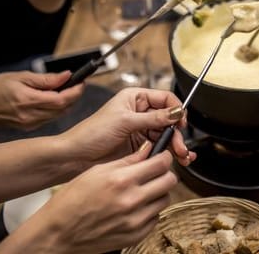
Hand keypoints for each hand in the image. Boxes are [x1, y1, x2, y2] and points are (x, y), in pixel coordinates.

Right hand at [0, 71, 83, 130]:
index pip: (61, 100)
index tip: (82, 81)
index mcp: (28, 101)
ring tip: (67, 89)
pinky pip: (51, 118)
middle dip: (75, 95)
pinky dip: (58, 108)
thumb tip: (67, 76)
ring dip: (68, 102)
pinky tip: (55, 98)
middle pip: (64, 108)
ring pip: (60, 114)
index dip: (75, 91)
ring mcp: (32, 124)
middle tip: (77, 83)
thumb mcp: (20, 77)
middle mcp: (31, 116)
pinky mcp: (31, 127)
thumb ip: (46, 79)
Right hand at [0, 148, 176, 252]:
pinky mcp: (136, 235)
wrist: (59, 232)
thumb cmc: (72, 200)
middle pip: (170, 181)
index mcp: (121, 180)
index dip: (164, 157)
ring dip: (158, 192)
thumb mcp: (97, 171)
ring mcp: (136, 220)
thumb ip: (127, 160)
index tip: (162, 156)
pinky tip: (136, 206)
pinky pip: (156, 218)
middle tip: (156, 172)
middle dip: (165, 173)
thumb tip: (147, 149)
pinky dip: (150, 210)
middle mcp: (132, 201)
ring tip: (143, 189)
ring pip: (165, 199)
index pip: (161, 163)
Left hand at [61, 87, 194, 167]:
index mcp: (135, 98)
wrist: (76, 156)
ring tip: (182, 156)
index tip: (181, 123)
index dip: (176, 110)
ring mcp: (141, 129)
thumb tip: (175, 113)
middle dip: (177, 133)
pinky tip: (176, 158)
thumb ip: (153, 118)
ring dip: (176, 145)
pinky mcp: (140, 146)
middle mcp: (140, 112)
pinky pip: (160, 147)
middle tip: (180, 147)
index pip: (165, 99)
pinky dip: (170, 153)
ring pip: (166, 134)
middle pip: (169, 119)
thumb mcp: (125, 122)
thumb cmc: (91, 133)